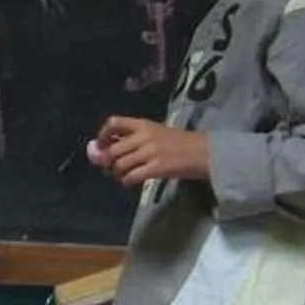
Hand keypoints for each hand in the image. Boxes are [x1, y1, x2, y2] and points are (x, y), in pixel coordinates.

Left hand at [92, 116, 209, 187]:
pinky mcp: (156, 168)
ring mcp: (150, 152)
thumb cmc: (181, 143)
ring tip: (122, 176)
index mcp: (143, 124)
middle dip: (106, 162)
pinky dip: (126, 182)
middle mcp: (144, 136)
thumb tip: (109, 148)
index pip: (114, 122)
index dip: (102, 135)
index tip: (100, 146)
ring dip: (116, 174)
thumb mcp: (157, 133)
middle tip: (109, 169)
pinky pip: (130, 177)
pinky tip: (129, 182)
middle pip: (113, 150)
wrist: (204, 152)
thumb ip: (135, 138)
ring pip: (119, 165)